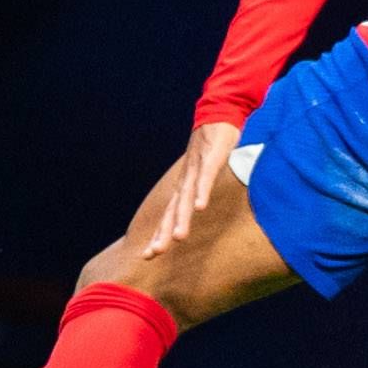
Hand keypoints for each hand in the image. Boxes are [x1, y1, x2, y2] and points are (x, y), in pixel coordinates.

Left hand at [146, 118, 242, 250]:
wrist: (218, 112)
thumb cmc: (211, 145)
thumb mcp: (202, 172)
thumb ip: (199, 189)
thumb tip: (196, 208)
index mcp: (183, 186)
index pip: (168, 215)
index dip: (159, 234)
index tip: (149, 255)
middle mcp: (185, 180)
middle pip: (172, 211)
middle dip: (163, 233)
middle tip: (154, 254)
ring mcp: (196, 169)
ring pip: (187, 198)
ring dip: (182, 218)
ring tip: (178, 238)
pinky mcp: (211, 158)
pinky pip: (205, 177)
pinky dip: (201, 192)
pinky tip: (200, 207)